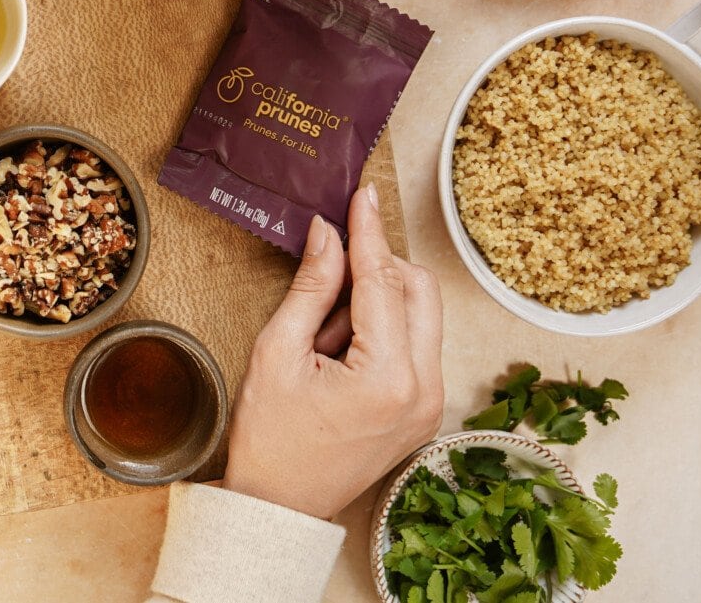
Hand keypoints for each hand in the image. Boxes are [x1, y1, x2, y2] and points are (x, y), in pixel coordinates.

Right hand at [223, 182, 443, 518]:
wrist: (278, 506)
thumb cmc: (269, 438)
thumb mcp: (278, 352)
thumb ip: (311, 286)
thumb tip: (328, 234)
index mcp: (388, 378)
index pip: (384, 281)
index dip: (369, 232)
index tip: (363, 194)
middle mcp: (425, 391)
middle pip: (419, 291)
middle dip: (377, 267)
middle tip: (328, 269)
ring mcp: (431, 404)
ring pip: (422, 315)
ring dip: (379, 301)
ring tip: (324, 330)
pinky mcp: (426, 411)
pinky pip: (416, 346)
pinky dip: (384, 330)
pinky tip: (340, 347)